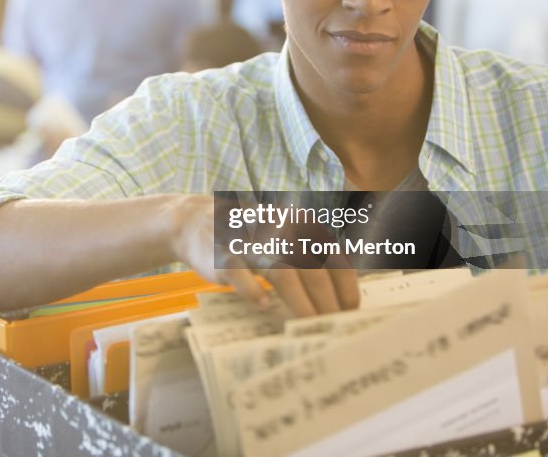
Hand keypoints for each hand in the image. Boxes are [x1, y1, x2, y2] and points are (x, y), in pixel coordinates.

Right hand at [165, 195, 358, 315]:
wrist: (197, 221)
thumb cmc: (250, 239)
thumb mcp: (283, 239)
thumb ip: (308, 260)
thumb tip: (339, 299)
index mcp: (298, 224)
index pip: (334, 257)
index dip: (345, 287)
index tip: (350, 313)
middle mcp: (278, 229)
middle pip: (312, 268)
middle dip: (327, 302)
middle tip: (334, 327)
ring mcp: (250, 241)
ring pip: (282, 272)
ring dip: (300, 302)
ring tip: (310, 325)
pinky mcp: (223, 255)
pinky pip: (242, 275)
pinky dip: (254, 291)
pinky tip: (266, 306)